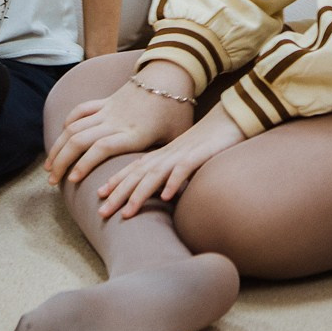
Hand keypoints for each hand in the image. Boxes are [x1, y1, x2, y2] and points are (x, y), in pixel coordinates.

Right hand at [45, 68, 196, 186]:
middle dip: (61, 161)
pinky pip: (80, 111)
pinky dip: (67, 124)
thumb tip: (171, 185)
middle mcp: (115, 122)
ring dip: (58, 147)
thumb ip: (167, 159)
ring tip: (49, 167)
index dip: (84, 164)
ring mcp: (108, 110)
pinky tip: (60, 139)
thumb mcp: (177, 137)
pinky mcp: (105, 101)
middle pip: (80, 139)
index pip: (101, 148)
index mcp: (133, 133)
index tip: (72, 180)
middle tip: (52, 181)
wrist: (171, 74)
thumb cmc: (177, 110)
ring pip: (74, 127)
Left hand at [96, 108, 246, 219]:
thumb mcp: (186, 155)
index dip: (116, 181)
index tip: (99, 195)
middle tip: (102, 212)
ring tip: (127, 212)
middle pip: (138, 174)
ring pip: (155, 174)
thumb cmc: (210, 139)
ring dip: (139, 194)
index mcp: (163, 154)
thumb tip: (162, 191)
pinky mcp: (200, 154)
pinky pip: (184, 169)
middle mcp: (168, 154)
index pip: (134, 168)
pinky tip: (166, 198)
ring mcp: (183, 153)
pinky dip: (174, 182)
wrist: (232, 117)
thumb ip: (171, 170)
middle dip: (118, 193)